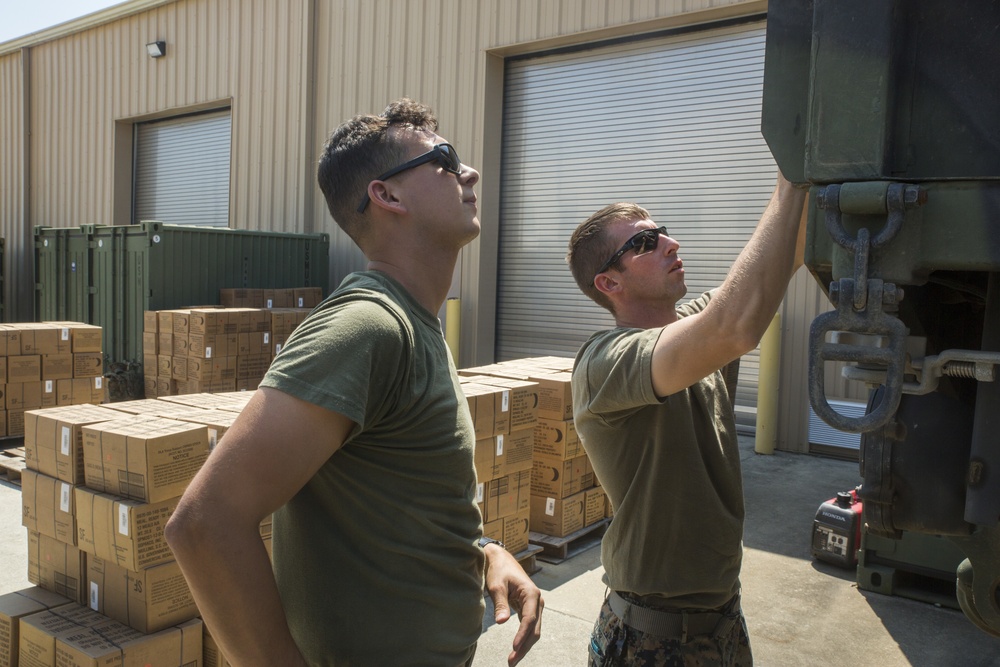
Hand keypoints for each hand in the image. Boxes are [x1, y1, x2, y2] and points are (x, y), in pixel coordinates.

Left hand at [483, 544, 543, 665]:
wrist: (501, 559)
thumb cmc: (498, 570)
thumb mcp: (496, 585)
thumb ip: (500, 604)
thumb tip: (501, 622)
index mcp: (531, 593)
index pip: (529, 619)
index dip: (522, 635)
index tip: (513, 647)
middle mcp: (537, 601)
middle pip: (534, 629)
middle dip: (524, 647)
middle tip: (511, 662)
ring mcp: (535, 605)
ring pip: (533, 630)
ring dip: (524, 646)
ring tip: (512, 660)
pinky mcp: (529, 609)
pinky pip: (529, 627)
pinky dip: (523, 639)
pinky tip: (516, 649)